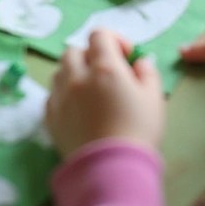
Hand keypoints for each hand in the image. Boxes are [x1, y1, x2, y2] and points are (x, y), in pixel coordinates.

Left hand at [46, 30, 164, 158]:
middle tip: (106, 74)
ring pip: (60, 71)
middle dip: (90, 56)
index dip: (114, 40)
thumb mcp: (153, 98)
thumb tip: (139, 62)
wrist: (111, 170)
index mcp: (104, 67)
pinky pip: (52, 95)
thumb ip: (147, 73)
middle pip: (75, 50)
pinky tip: (78, 109)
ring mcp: (60, 96)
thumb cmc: (138, 132)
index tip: (125, 57)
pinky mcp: (50, 117)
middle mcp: (77, 76)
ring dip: (74, 73)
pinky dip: (64, 95)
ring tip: (89, 91)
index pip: (99, 35)